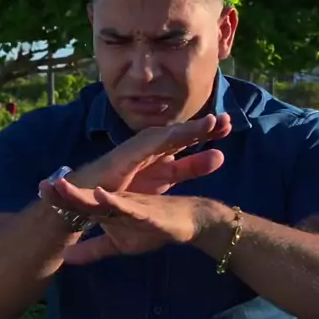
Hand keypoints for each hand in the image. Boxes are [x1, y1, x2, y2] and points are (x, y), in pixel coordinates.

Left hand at [47, 182, 205, 264]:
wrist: (188, 223)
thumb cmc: (152, 229)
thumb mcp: (118, 245)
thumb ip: (92, 250)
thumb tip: (64, 258)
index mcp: (107, 209)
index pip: (78, 204)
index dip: (58, 199)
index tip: (38, 192)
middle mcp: (115, 202)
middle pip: (85, 197)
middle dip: (63, 192)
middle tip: (41, 185)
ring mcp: (131, 205)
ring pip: (103, 198)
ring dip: (83, 193)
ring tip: (61, 186)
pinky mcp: (148, 212)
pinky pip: (129, 206)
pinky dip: (115, 202)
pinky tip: (101, 195)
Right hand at [69, 113, 230, 194]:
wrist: (88, 198)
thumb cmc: (125, 188)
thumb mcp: (166, 178)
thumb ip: (191, 167)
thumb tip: (221, 154)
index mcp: (163, 149)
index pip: (189, 137)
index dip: (208, 130)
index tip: (230, 126)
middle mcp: (152, 144)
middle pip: (182, 133)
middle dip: (203, 126)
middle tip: (228, 120)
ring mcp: (139, 147)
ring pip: (168, 135)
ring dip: (189, 129)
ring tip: (212, 123)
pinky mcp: (127, 155)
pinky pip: (149, 146)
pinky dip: (165, 139)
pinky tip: (183, 135)